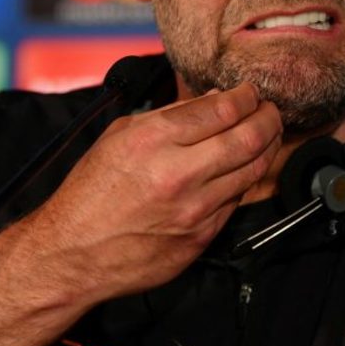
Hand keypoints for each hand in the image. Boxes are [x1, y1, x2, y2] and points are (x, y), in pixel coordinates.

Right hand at [27, 83, 282, 302]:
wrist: (73, 253)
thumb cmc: (91, 192)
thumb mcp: (121, 135)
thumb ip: (170, 114)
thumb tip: (214, 100)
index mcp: (153, 140)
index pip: (222, 109)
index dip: (246, 96)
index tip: (250, 92)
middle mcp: (177, 174)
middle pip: (248, 137)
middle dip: (269, 117)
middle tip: (271, 110)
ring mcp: (194, 210)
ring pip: (253, 170)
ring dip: (267, 147)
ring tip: (267, 135)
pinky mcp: (201, 237)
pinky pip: (237, 201)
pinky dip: (245, 180)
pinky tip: (243, 168)